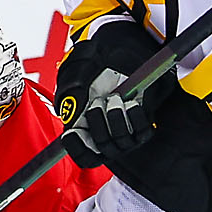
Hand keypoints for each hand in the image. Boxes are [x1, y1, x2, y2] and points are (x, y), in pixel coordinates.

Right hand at [55, 28, 170, 166]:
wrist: (123, 56)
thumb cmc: (98, 65)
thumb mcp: (78, 72)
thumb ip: (70, 91)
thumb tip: (69, 114)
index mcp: (84, 129)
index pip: (82, 154)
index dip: (76, 148)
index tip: (72, 133)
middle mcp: (105, 136)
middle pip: (100, 149)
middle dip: (98, 125)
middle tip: (97, 102)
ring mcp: (125, 134)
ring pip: (120, 142)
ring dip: (116, 119)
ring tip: (115, 97)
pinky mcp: (143, 127)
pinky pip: (141, 132)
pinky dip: (135, 117)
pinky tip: (131, 103)